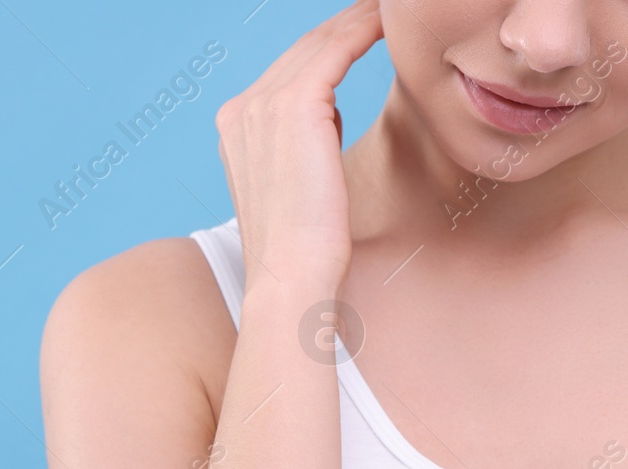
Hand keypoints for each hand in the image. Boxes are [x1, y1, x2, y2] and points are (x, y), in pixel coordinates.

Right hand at [215, 0, 383, 291]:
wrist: (291, 281)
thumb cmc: (303, 252)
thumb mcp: (294, 187)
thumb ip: (301, 147)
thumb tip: (327, 122)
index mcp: (236, 128)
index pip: (287, 71)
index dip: (329, 45)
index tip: (362, 29)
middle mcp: (241, 110)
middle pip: (303, 49)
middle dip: (345, 23)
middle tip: (382, 9)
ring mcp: (262, 105)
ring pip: (321, 43)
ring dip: (360, 19)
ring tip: (391, 9)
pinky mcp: (294, 105)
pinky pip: (338, 49)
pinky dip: (365, 29)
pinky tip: (390, 20)